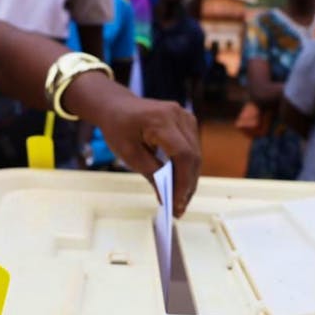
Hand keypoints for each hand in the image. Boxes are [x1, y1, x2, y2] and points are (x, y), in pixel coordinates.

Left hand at [96, 96, 201, 217]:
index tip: (177, 203)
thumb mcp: (128, 153)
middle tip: (179, 208)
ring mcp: (185, 117)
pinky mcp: (187, 122)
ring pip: (196, 154)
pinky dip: (188, 168)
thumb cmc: (118, 127)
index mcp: (161, 120)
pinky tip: (181, 185)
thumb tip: (167, 196)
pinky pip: (193, 149)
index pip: (182, 154)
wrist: (117, 106)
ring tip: (180, 201)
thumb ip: (151, 173)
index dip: (182, 181)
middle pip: (193, 155)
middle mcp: (178, 115)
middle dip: (187, 185)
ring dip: (190, 179)